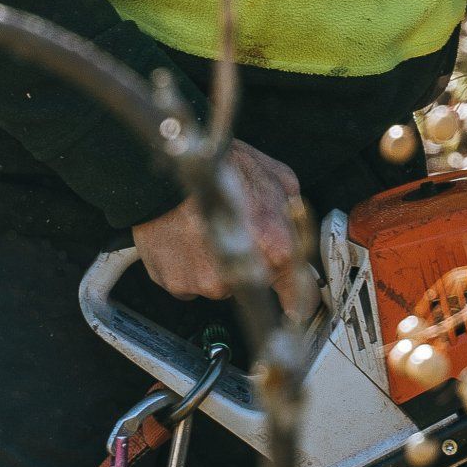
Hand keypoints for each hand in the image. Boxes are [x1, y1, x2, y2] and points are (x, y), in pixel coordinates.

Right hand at [133, 140, 306, 310]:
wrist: (167, 162)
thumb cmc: (219, 167)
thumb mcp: (276, 177)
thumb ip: (292, 212)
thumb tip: (298, 230)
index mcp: (273, 249)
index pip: (298, 294)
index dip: (298, 296)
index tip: (296, 303)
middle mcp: (238, 273)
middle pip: (254, 285)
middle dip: (250, 264)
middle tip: (236, 231)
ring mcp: (204, 282)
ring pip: (220, 285)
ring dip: (216, 264)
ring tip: (205, 230)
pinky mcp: (175, 284)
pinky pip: (190, 283)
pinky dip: (190, 266)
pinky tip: (186, 240)